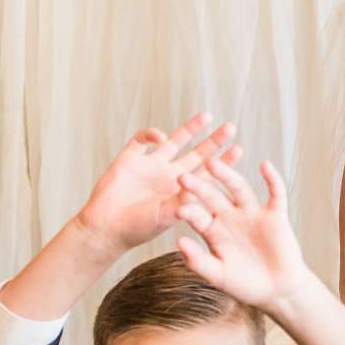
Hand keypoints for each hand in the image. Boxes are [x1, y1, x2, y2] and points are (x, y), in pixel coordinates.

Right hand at [76, 112, 238, 257]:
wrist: (105, 228)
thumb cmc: (137, 228)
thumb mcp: (164, 217)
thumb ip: (181, 201)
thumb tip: (200, 187)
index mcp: (181, 191)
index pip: (208, 173)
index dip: (223, 161)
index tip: (238, 149)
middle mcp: (169, 176)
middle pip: (197, 153)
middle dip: (214, 141)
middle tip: (231, 127)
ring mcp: (151, 166)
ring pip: (175, 141)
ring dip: (191, 129)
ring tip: (207, 116)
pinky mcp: (130, 159)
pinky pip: (142, 141)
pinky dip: (151, 135)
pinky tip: (161, 137)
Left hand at [175, 153, 308, 310]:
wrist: (276, 291)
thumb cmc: (244, 284)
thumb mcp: (218, 275)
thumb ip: (199, 261)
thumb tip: (178, 242)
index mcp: (213, 230)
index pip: (197, 216)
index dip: (189, 212)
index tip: (178, 208)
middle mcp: (230, 217)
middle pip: (213, 196)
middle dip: (199, 187)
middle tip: (183, 176)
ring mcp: (252, 213)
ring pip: (239, 189)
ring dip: (227, 176)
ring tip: (214, 164)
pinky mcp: (275, 214)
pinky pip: (275, 194)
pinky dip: (272, 180)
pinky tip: (265, 165)